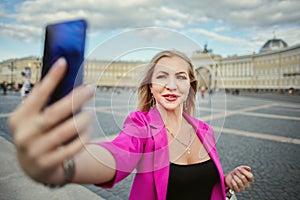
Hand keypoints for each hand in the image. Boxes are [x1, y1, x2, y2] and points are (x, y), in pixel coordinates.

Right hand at [9, 58, 93, 184]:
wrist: (34, 167)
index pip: (37, 94)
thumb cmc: (39, 134)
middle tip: (91, 88)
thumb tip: (67, 77)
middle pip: (55, 112)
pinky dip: (83, 137)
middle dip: (76, 98)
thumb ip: (46, 103)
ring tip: (91, 112)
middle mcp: (24, 134)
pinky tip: (88, 130)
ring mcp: (35, 151)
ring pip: (66, 131)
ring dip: (83, 119)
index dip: (51, 78)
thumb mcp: (35, 119)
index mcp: (20, 117)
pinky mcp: (48, 164)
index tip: (64, 62)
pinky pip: (72, 148)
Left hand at [225, 165, 253, 192]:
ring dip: (235, 177)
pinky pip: (235, 185)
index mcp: (250, 179)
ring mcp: (243, 188)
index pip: (250, 176)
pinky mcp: (238, 190)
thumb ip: (244, 168)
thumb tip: (249, 168)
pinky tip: (232, 180)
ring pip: (239, 181)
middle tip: (235, 172)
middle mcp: (248, 184)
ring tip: (233, 176)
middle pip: (243, 178)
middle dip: (237, 173)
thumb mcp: (240, 169)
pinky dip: (233, 181)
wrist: (229, 178)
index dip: (244, 171)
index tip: (238, 168)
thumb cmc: (236, 173)